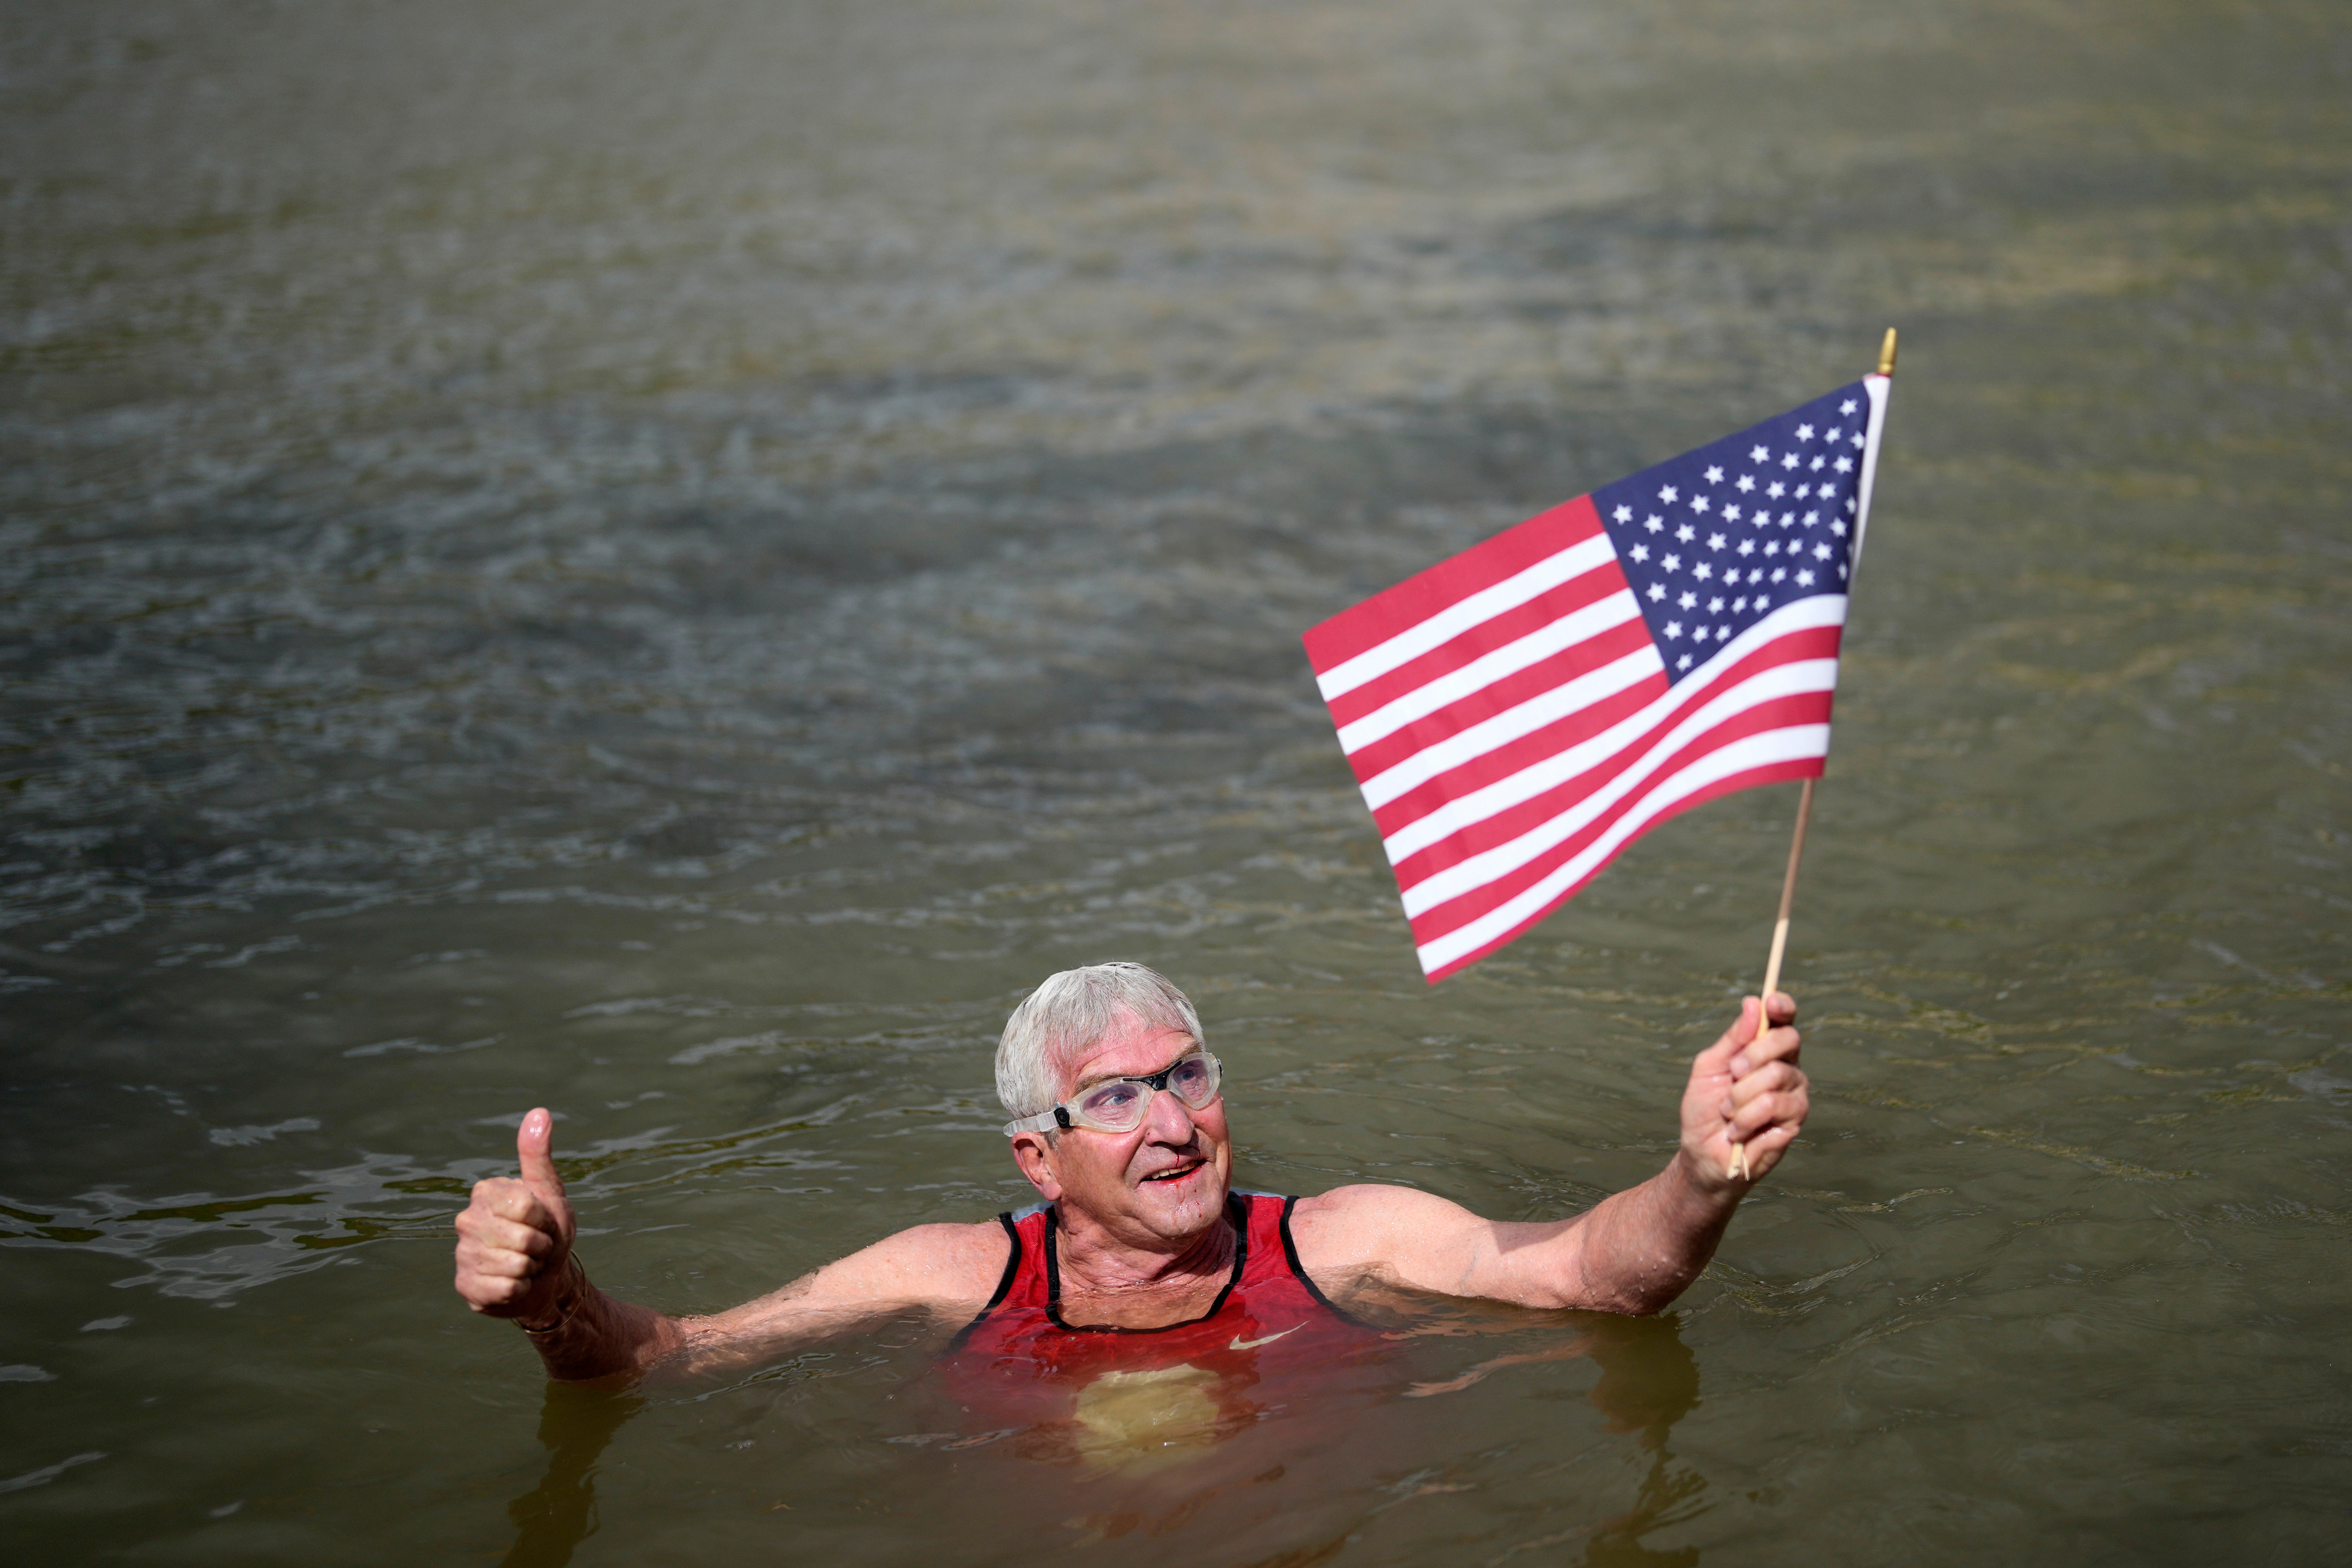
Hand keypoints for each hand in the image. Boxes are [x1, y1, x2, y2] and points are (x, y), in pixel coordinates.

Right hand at [452, 1107, 576, 1322]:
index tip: (542, 1221)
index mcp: (486, 1193)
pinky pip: (505, 1289)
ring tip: (525, 1263)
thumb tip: (539, 1112)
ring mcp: (463, 1254)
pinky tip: (514, 1283)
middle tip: (536, 1246)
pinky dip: (519, 1289)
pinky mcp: (466, 1286)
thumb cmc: (548, 1230)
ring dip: (531, 1268)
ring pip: (515, 1265)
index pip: (526, 1205)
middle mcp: (467, 1220)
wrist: (546, 1276)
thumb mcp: (549, 1191)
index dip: (545, 1218)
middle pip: (523, 1238)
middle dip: (541, 1245)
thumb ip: (538, 1154)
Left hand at [1678, 993, 1807, 1192]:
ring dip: (1741, 1096)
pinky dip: (1746, 1118)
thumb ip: (1732, 1038)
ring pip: (1777, 1075)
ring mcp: (1794, 1094)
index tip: (1771, 1002)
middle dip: (1751, 1055)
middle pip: (1788, 1040)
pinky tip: (1737, 1130)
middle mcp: (1787, 1069)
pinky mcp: (1795, 1121)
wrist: (1703, 1154)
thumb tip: (1752, 1003)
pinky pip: (1774, 1105)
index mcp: (1767, 1052)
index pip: (1784, 1021)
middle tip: (1732, 1073)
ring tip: (1728, 1112)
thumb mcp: (1709, 1067)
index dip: (1782, 1007)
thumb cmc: (1705, 1109)